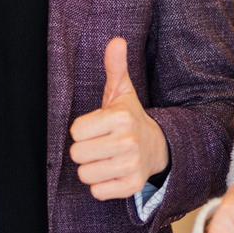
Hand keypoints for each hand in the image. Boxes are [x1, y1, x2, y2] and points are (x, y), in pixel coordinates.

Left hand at [68, 37, 169, 201]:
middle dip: (85, 150)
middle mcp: (127, 142)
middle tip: (100, 144)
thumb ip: (115, 67)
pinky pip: (98, 192)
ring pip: (85, 174)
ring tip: (106, 158)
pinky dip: (101, 186)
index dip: (83, 130)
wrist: (158, 147)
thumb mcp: (122, 92)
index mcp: (120, 118)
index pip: (75, 131)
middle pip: (77, 154)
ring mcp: (131, 166)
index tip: (98, 127)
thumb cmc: (129, 118)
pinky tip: (113, 173)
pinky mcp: (132, 186)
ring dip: (91, 168)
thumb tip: (116, 40)